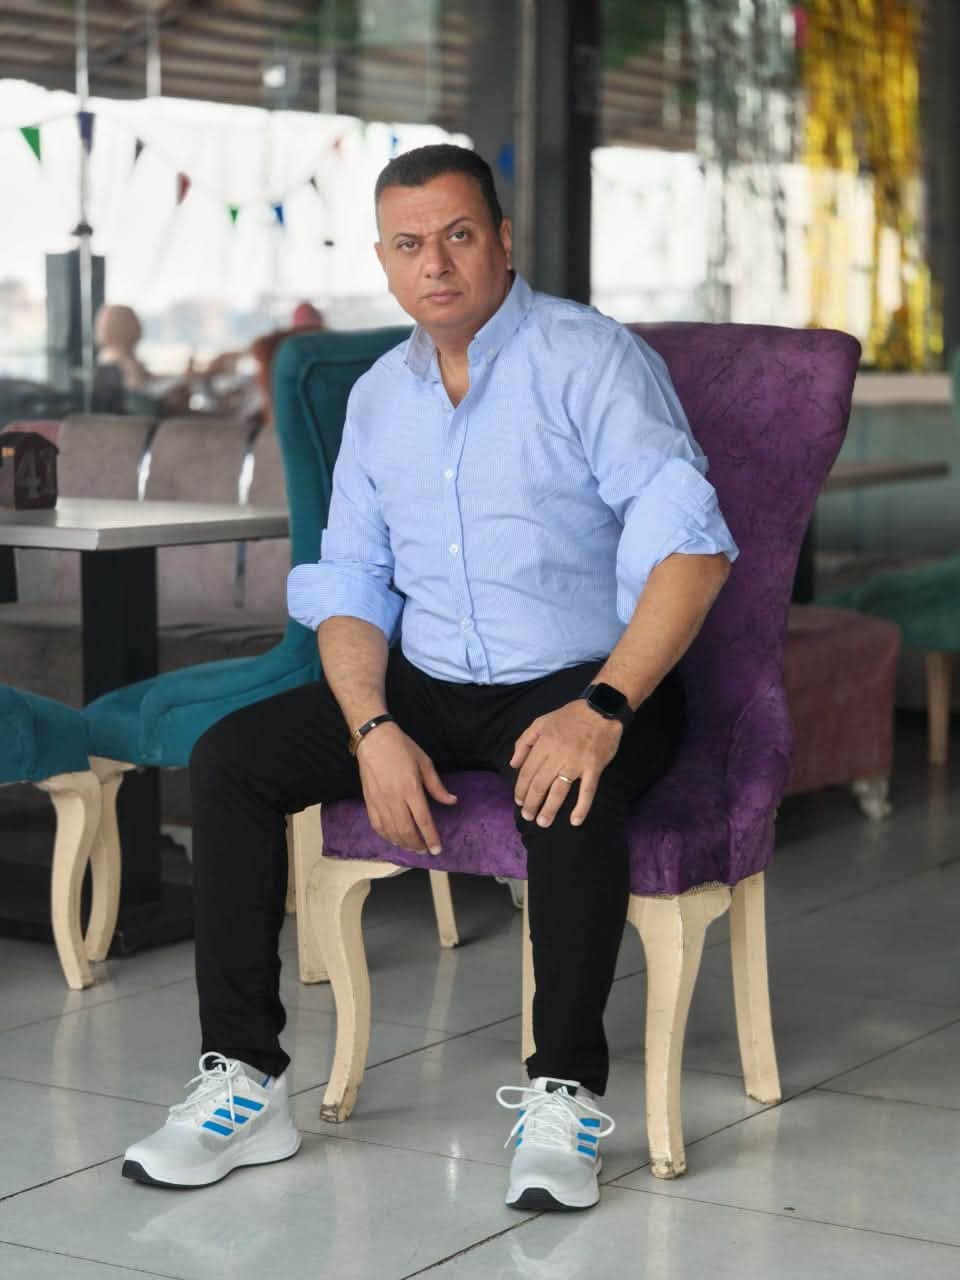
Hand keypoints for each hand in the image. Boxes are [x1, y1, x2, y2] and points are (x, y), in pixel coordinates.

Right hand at [356, 722, 456, 854]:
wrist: (373, 739)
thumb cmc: (401, 748)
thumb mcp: (425, 763)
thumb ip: (437, 786)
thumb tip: (452, 801)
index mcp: (411, 789)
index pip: (423, 821)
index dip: (431, 838)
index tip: (437, 850)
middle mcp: (394, 798)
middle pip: (406, 831)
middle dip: (417, 845)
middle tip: (425, 851)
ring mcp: (379, 801)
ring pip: (391, 831)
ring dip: (403, 844)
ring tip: (412, 848)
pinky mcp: (369, 801)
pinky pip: (377, 825)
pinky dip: (386, 836)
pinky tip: (394, 839)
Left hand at [511, 701, 622, 828]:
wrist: (601, 709)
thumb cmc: (570, 716)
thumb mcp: (541, 722)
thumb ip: (524, 742)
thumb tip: (513, 764)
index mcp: (544, 744)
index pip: (528, 772)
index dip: (521, 789)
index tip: (518, 801)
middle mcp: (558, 755)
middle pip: (540, 784)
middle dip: (531, 803)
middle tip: (527, 817)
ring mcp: (577, 763)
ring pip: (559, 791)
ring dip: (549, 809)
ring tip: (543, 822)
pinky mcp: (594, 767)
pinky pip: (587, 791)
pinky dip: (581, 807)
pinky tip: (574, 821)